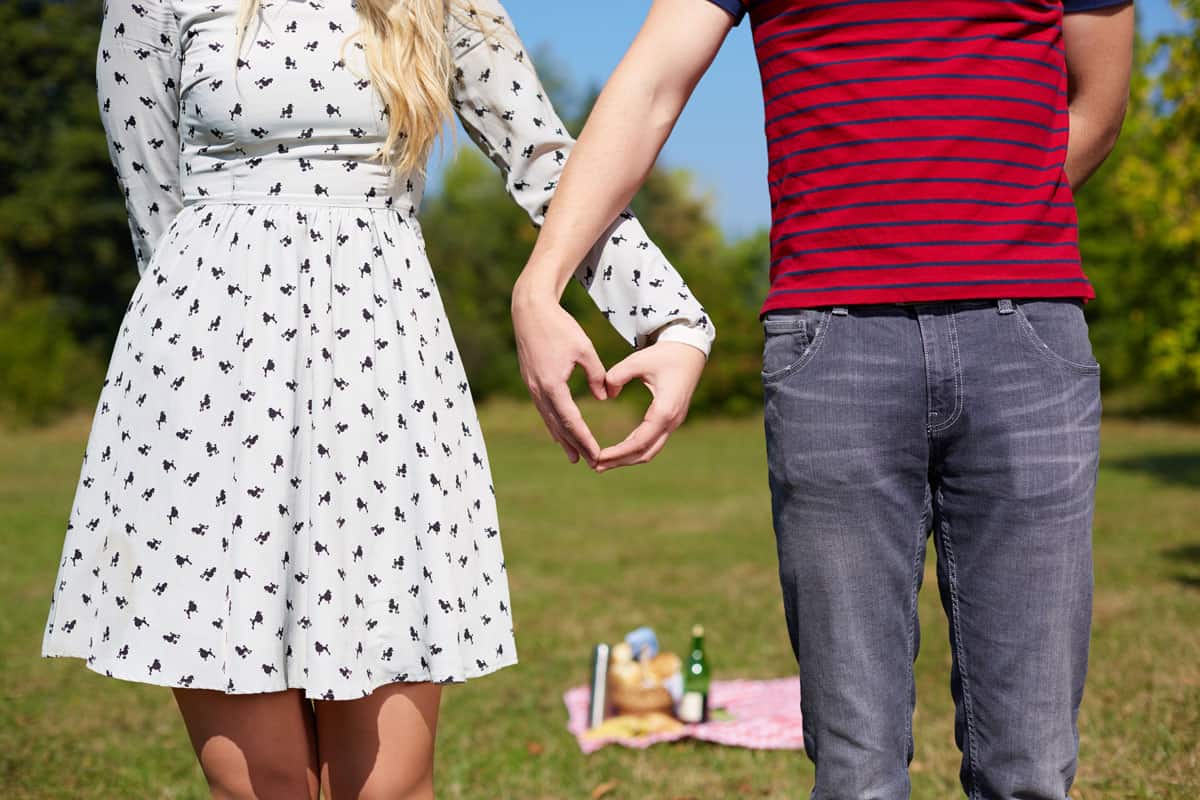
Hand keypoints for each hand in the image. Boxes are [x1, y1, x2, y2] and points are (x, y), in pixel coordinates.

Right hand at [511, 290, 606, 465]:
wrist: (529, 310)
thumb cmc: (560, 326)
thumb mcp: (584, 349)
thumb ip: (596, 375)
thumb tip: (604, 397)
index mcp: (553, 385)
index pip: (571, 420)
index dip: (585, 439)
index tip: (597, 454)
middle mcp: (539, 391)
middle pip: (559, 426)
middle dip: (575, 445)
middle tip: (589, 464)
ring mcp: (532, 387)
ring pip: (549, 420)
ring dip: (562, 439)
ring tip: (574, 456)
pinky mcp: (531, 381)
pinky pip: (543, 409)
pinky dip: (553, 424)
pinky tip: (559, 432)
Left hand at [595, 341, 705, 471]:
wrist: (690, 351)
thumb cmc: (665, 354)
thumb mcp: (638, 360)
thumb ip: (617, 375)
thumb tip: (606, 394)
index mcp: (665, 410)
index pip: (639, 442)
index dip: (617, 453)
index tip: (597, 457)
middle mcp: (671, 421)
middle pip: (644, 453)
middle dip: (619, 461)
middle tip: (594, 466)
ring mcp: (673, 422)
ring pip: (650, 450)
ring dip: (627, 459)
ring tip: (603, 463)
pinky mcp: (670, 420)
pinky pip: (652, 442)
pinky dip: (634, 450)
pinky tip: (618, 451)